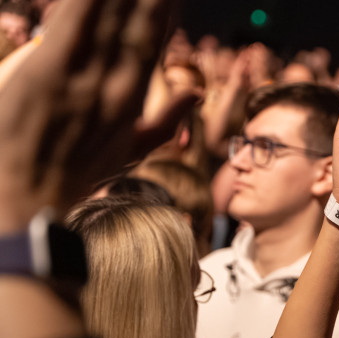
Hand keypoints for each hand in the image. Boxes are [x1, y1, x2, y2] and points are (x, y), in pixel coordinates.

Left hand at [0, 0, 172, 231]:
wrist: (27, 201)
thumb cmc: (73, 177)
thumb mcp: (128, 153)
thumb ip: (166, 122)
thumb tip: (195, 94)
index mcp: (132, 101)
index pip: (151, 43)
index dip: (162, 10)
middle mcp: (114, 87)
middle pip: (134, 25)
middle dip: (150, 0)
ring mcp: (82, 80)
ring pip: (107, 19)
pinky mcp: (48, 73)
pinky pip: (74, 23)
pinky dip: (88, 4)